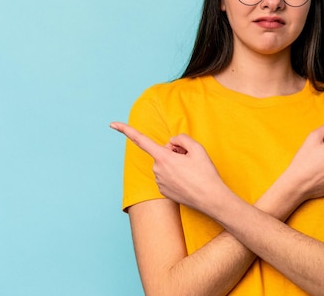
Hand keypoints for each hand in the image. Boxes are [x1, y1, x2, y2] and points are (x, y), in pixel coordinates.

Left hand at [110, 122, 228, 210]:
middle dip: (174, 152)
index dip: (126, 130)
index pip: (141, 140)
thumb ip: (181, 138)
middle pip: (162, 153)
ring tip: (191, 172)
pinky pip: (166, 177)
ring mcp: (159, 183)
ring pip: (165, 165)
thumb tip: (172, 144)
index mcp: (163, 158)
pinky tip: (188, 181)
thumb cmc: (205, 174)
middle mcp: (157, 170)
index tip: (112, 124)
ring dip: (175, 165)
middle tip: (191, 160)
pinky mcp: (163, 192)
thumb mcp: (197, 148)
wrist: (211, 199)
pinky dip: (176, 176)